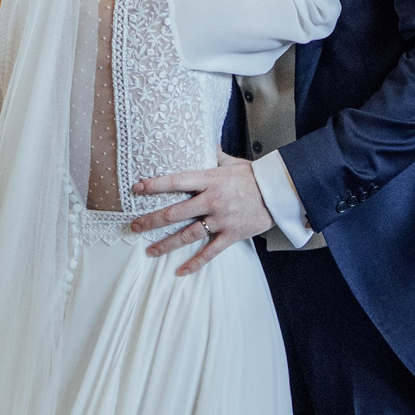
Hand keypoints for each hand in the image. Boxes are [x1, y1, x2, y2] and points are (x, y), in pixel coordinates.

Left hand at [130, 158, 276, 275]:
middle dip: (151, 220)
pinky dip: (195, 263)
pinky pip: (210, 252)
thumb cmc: (255, 176)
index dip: (154, 185)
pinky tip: (180, 271)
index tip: (136, 189)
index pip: (176, 181)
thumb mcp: (233, 162)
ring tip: (149, 251)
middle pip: (175, 212)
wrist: (280, 193)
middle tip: (134, 226)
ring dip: (166, 244)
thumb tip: (205, 143)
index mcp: (210, 180)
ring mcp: (221, 220)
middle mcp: (211, 200)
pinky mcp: (231, 235)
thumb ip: (215, 156)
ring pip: (187, 235)